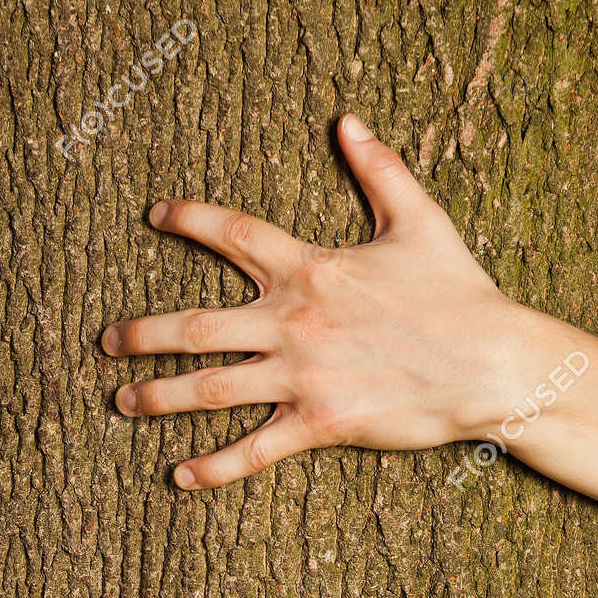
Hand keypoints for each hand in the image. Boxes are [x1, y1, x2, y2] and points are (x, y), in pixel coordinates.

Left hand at [103, 112, 576, 488]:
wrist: (490, 362)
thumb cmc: (458, 293)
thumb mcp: (419, 221)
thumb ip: (378, 170)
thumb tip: (349, 122)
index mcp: (311, 267)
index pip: (234, 233)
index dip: (189, 219)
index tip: (156, 215)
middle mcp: (293, 320)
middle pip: (195, 326)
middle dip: (142, 334)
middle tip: (106, 342)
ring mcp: (302, 375)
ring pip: (209, 389)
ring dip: (158, 397)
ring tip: (123, 402)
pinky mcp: (320, 422)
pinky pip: (254, 449)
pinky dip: (213, 466)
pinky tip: (179, 475)